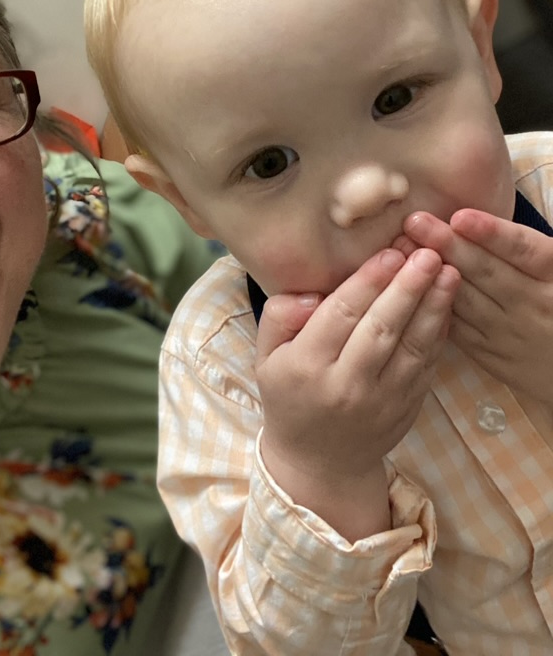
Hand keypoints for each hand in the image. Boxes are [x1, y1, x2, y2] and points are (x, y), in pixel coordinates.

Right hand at [255, 248, 456, 539]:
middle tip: (428, 253)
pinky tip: (447, 304)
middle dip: (407, 288)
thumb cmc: (289, 396)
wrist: (319, 463)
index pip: (341, 315)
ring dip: (433, 307)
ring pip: (412, 346)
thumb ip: (280, 316)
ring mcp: (382, 401)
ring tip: (448, 272)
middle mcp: (346, 385)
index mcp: (306, 367)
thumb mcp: (265, 357)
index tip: (390, 252)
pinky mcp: (407, 408)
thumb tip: (312, 294)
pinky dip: (439, 333)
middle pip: (381, 328)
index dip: (368, 282)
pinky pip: (426, 364)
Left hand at [403, 208, 552, 402]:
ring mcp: (512, 333)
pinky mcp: (492, 356)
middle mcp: (535, 304)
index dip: (492, 234)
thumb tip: (479, 217)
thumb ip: (527, 247)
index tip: (460, 217)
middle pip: (488, 272)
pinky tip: (407, 286)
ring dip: (431, 274)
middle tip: (414, 221)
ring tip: (403, 248)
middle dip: (448, 245)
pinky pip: (458, 329)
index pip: (525, 251)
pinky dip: (432, 305)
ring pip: (467, 300)